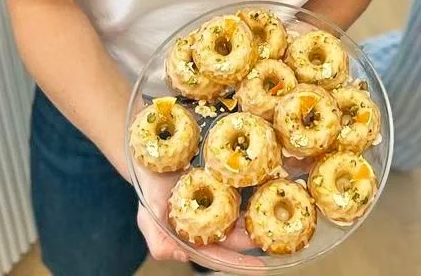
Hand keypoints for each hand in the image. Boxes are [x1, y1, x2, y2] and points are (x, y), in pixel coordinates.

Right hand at [136, 168, 262, 267]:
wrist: (152, 156)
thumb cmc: (149, 192)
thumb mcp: (148, 219)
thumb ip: (160, 242)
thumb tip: (182, 256)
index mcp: (192, 236)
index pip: (217, 255)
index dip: (236, 262)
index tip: (258, 267)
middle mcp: (207, 220)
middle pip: (233, 234)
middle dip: (252, 237)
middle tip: (271, 237)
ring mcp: (215, 199)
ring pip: (238, 212)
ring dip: (254, 216)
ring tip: (272, 217)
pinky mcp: (220, 179)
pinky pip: (236, 187)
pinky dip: (250, 189)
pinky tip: (264, 188)